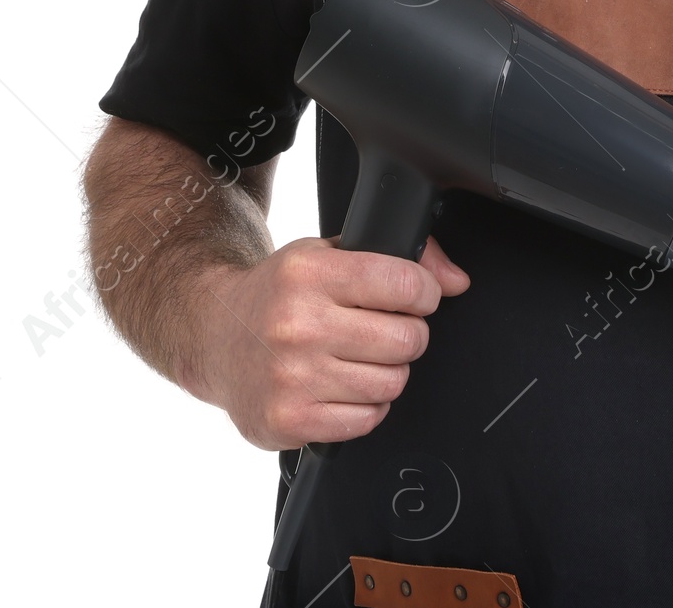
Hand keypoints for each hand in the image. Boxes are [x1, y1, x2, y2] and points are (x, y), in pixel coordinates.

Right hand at [186, 234, 470, 449]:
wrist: (216, 334)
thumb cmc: (279, 293)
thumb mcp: (328, 253)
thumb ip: (399, 257)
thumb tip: (456, 281)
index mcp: (309, 273)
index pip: (403, 283)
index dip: (424, 292)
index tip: (418, 296)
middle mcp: (298, 324)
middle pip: (405, 338)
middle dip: (409, 334)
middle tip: (388, 330)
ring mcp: (292, 376)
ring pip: (391, 382)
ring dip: (388, 372)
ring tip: (360, 358)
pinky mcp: (289, 420)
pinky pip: (366, 420)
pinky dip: (366, 407)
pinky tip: (343, 386)